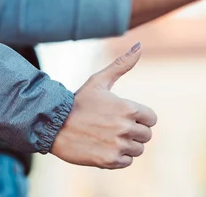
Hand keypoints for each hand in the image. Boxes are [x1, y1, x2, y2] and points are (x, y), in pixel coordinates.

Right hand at [50, 42, 156, 168]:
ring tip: (107, 136)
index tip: (124, 116)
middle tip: (113, 127)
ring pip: (137, 149)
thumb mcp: (99, 80)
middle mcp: (126, 127)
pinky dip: (118, 157)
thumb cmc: (78, 101)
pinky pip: (126, 161)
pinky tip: (103, 146)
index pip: (152, 119)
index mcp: (128, 108)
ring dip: (126, 145)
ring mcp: (118, 145)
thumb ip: (122, 64)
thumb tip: (139, 45)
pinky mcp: (110, 161)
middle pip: (146, 135)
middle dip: (133, 131)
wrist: (53, 125)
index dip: (140, 117)